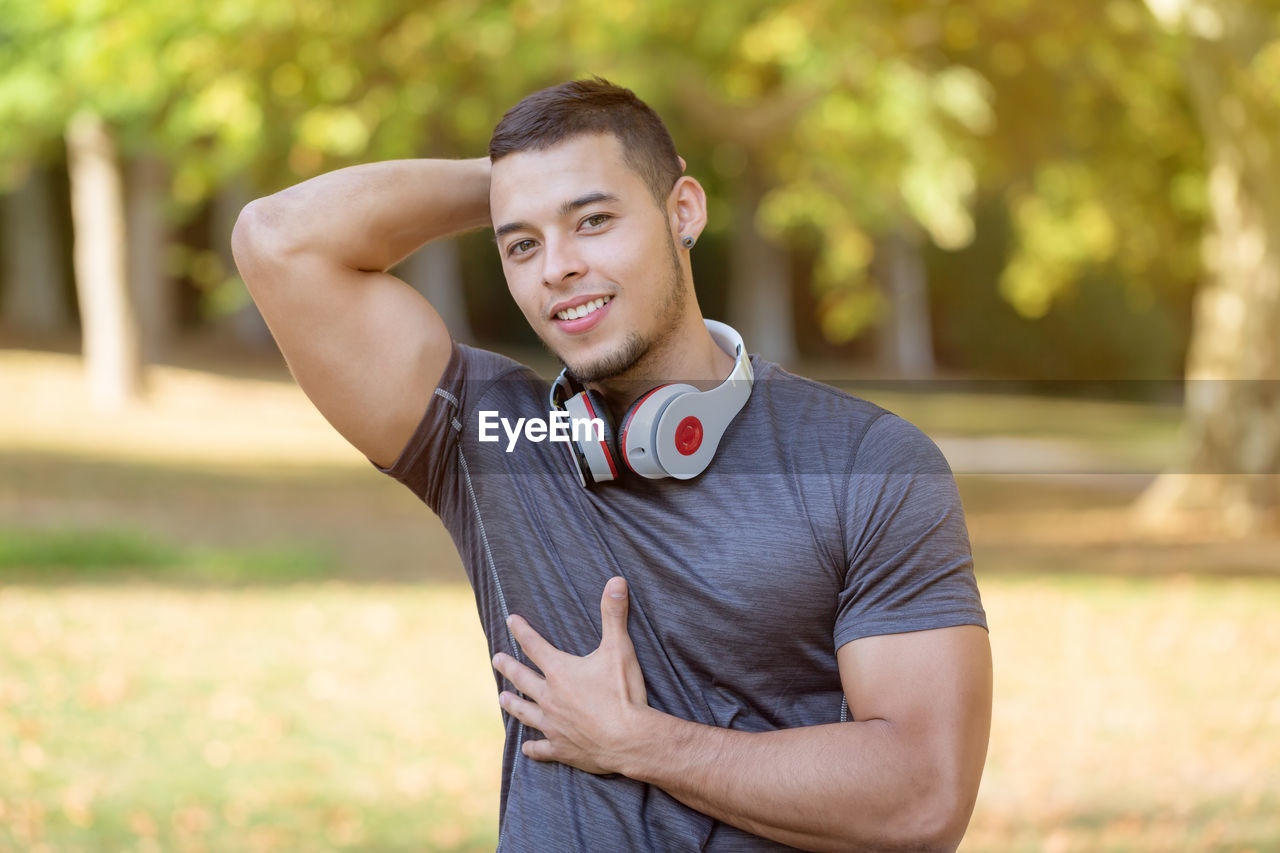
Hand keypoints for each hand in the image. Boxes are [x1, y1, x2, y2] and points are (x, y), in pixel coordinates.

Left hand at [492, 576, 649, 774]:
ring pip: (526, 713)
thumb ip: (614, 614)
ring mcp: (554, 725)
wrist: (629, 739)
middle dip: (509, 667)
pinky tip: (526, 749)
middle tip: (496, 659)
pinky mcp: (562, 748)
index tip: (510, 620)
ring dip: (513, 704)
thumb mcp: (619, 648)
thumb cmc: (623, 693)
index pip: (535, 645)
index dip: (522, 631)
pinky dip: (533, 749)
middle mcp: (550, 697)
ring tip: (502, 698)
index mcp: (561, 672)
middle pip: (523, 679)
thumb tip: (616, 580)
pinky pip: (542, 748)